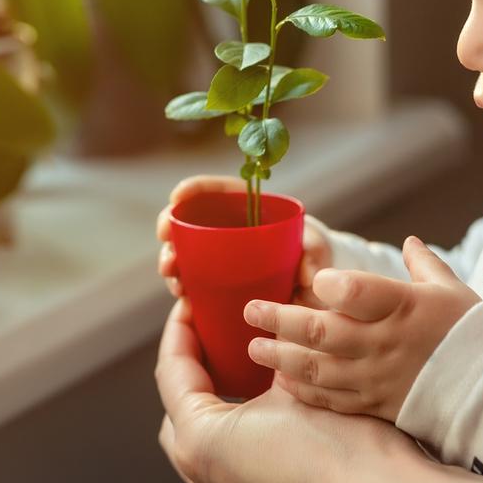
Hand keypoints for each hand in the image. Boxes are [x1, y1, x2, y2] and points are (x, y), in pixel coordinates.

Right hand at [155, 174, 332, 306]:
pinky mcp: (217, 281)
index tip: (176, 196)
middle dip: (171, 226)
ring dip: (171, 258)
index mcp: (250, 208)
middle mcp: (230, 229)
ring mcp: (221, 255)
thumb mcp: (317, 248)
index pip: (217, 190)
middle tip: (165, 238)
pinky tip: (181, 294)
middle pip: (192, 219)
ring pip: (186, 250)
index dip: (194, 189)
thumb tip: (308, 273)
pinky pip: (192, 278)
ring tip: (171, 273)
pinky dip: (182, 284)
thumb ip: (315, 253)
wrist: (316, 286)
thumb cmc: (315, 256)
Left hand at [155, 295, 482, 482]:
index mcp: (201, 444)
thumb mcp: (297, 381)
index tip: (190, 306)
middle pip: (180, 410)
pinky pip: (228, 464)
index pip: (172, 372)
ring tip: (237, 368)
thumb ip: (266, 358)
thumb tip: (266, 334)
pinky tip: (263, 411)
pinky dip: (236, 434)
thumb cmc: (346, 449)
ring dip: (214, 405)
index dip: (180, 331)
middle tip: (209, 334)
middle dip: (191, 370)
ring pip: (202, 441)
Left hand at [243, 235, 482, 422]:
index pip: (356, 291)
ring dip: (280, 357)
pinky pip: (331, 399)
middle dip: (279, 320)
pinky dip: (303, 390)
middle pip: (321, 331)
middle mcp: (385, 342)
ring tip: (253, 347)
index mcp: (404, 306)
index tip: (313, 279)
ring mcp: (377, 377)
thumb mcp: (452, 291)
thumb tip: (409, 242)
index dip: (329, 285)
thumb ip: (423, 265)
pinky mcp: (376, 405)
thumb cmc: (472, 336)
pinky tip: (281, 380)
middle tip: (250, 311)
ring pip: (318, 368)